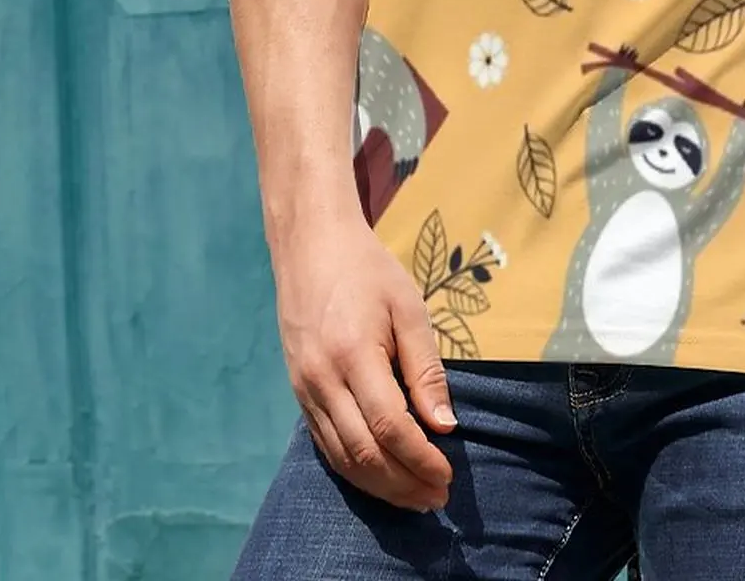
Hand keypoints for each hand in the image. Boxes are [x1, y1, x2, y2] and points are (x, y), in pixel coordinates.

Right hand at [273, 210, 456, 509]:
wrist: (310, 247)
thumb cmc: (368, 271)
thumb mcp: (408, 308)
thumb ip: (426, 369)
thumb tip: (444, 426)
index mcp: (354, 355)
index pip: (390, 426)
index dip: (420, 459)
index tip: (447, 475)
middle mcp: (323, 380)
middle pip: (363, 452)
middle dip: (403, 482)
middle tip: (436, 498)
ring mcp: (304, 390)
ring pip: (341, 457)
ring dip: (380, 485)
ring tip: (414, 497)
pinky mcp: (297, 393)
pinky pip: (324, 445)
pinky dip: (354, 469)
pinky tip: (379, 477)